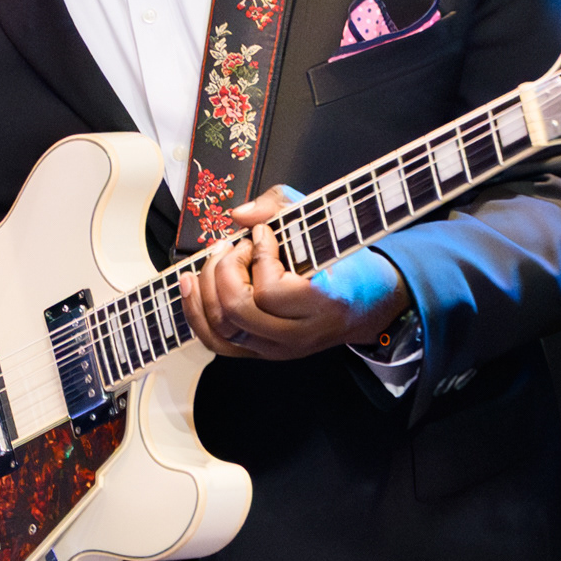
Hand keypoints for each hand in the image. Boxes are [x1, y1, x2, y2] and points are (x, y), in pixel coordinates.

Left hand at [179, 186, 410, 361]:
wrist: (369, 304)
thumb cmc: (347, 262)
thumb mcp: (324, 224)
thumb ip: (282, 207)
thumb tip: (239, 215)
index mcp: (323, 304)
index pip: (271, 292)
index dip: (259, 256)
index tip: (265, 234)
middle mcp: (298, 335)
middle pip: (238, 311)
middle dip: (225, 269)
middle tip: (236, 246)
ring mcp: (278, 349)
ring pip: (221, 329)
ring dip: (206, 287)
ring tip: (216, 259)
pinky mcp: (261, 353)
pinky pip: (216, 342)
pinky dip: (196, 312)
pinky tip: (190, 283)